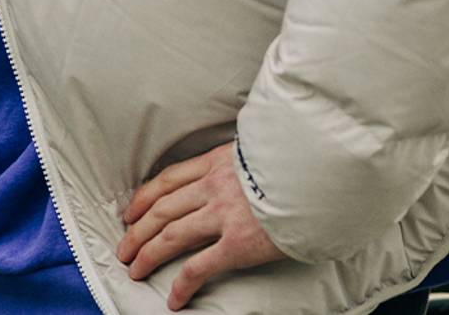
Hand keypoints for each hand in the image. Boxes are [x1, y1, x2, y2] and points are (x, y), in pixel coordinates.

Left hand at [118, 143, 286, 308]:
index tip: (130, 212)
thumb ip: (242, 161)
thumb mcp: (262, 149)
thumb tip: (239, 166)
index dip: (143, 198)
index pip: (168, 180)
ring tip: (135, 270)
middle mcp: (213, 186)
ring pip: (170, 236)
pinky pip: (199, 267)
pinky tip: (174, 298)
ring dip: (148, 254)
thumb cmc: (300, 163)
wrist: (324, 172)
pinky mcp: (238, 244)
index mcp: (217, 162)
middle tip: (124, 249)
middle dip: (137, 231)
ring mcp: (223, 215)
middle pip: (160, 210)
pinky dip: (182, 285)